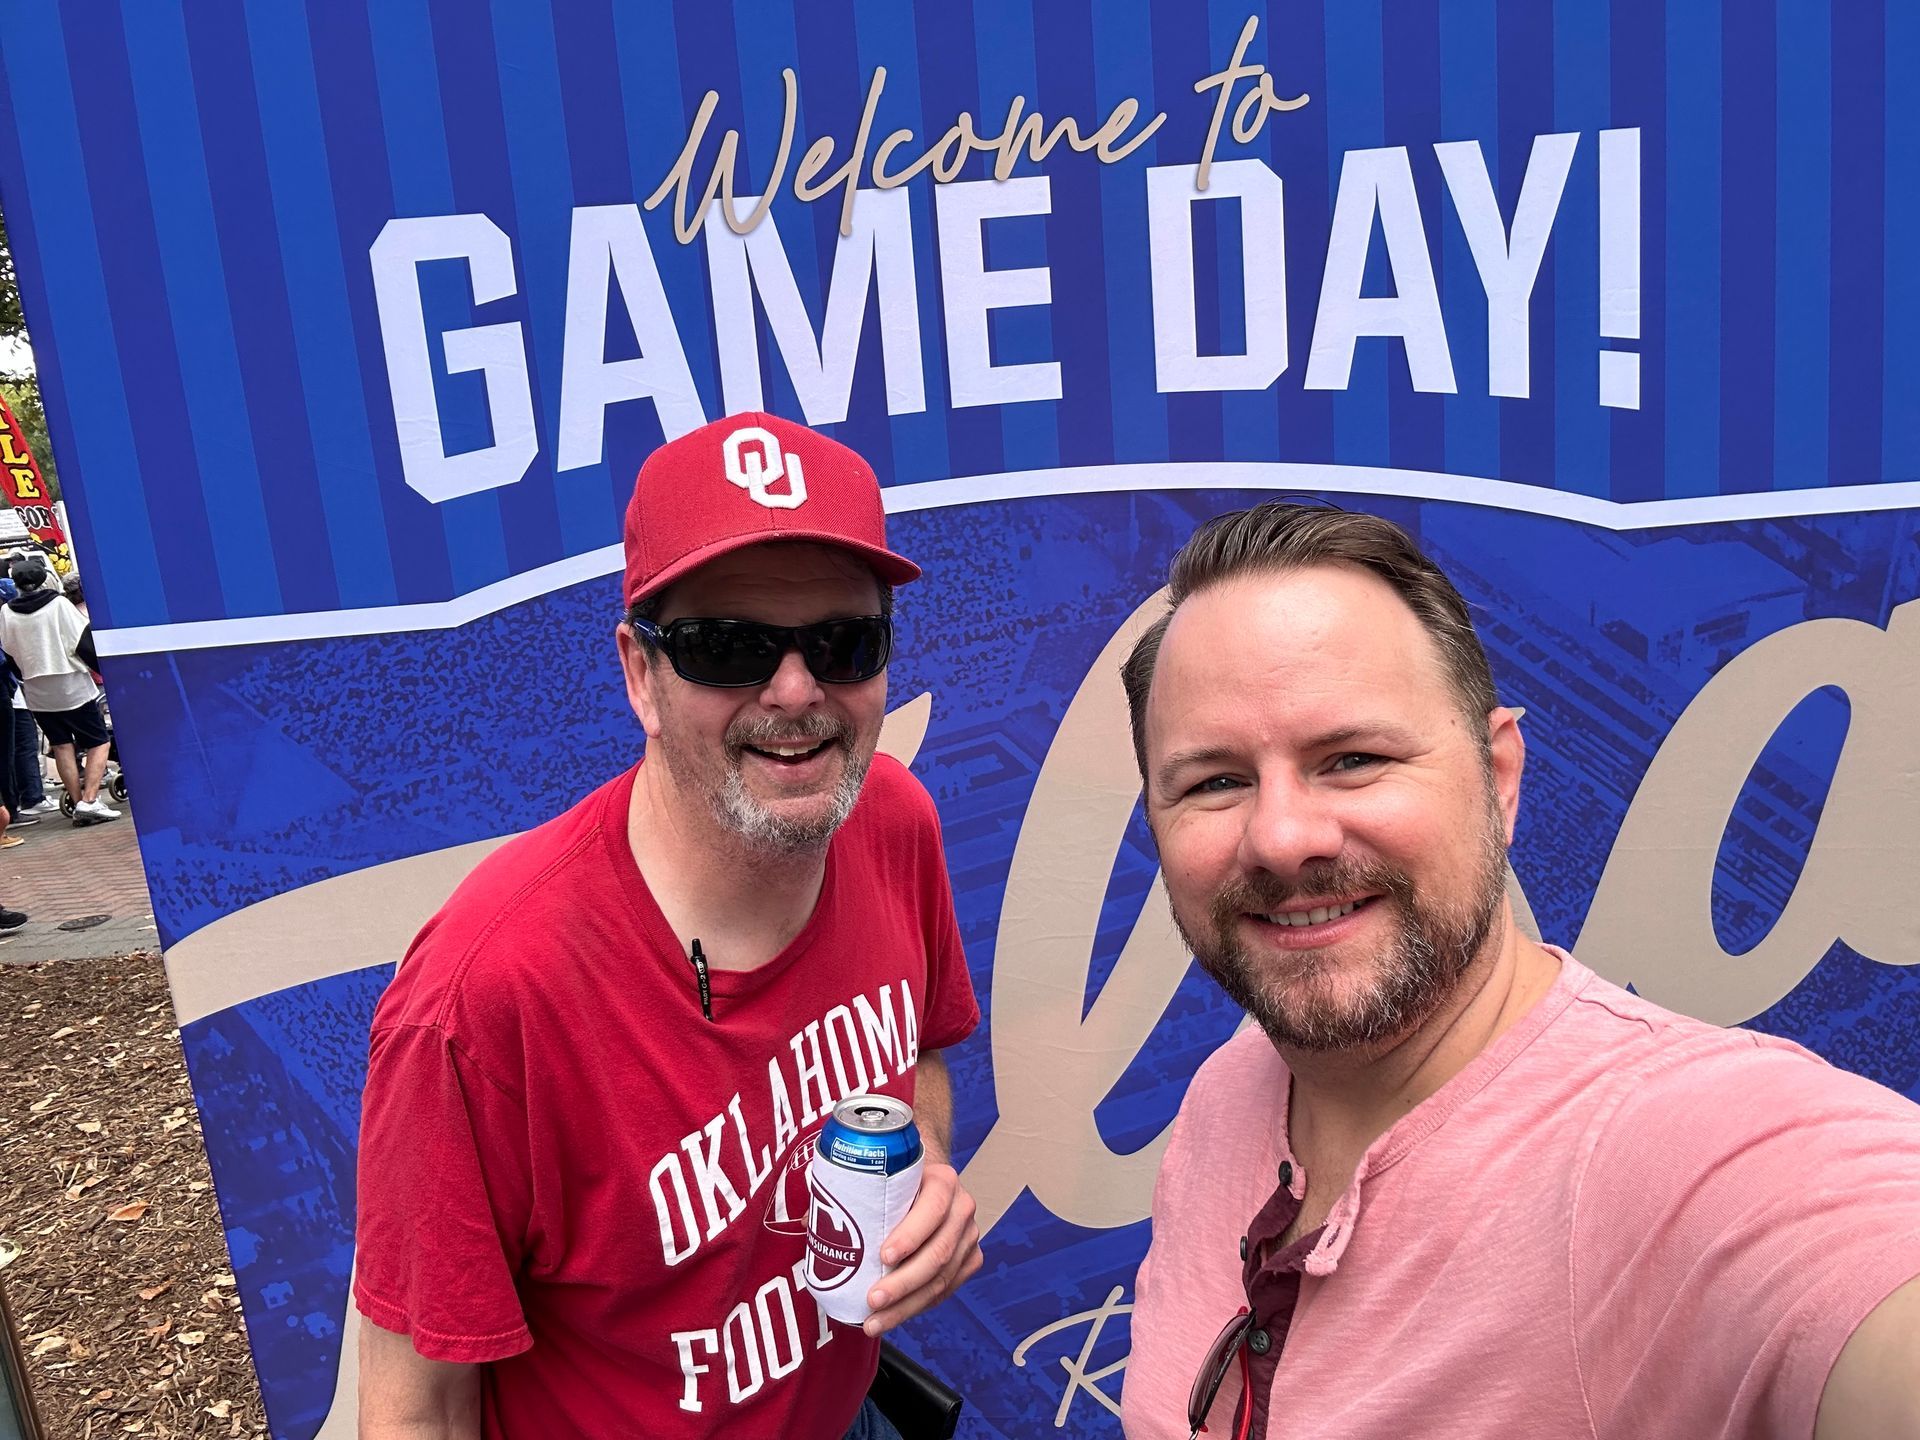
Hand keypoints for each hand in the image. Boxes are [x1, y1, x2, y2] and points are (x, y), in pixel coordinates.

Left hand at [860, 1161, 980, 1335]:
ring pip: (942, 1279)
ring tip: (875, 1321)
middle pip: (937, 1253)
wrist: (926, 1181)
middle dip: (903, 1282)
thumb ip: (845, 1192)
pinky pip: (946, 1291)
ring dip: (907, 1305)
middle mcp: (961, 1209)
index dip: (910, 1236)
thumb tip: (805, 1220)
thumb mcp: (878, 1175)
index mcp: (942, 1181)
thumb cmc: (896, 1181)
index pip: (931, 1209)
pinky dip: (918, 1307)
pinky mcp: (969, 1260)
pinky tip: (893, 1317)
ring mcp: (968, 1237)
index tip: (882, 1256)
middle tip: (872, 1300)